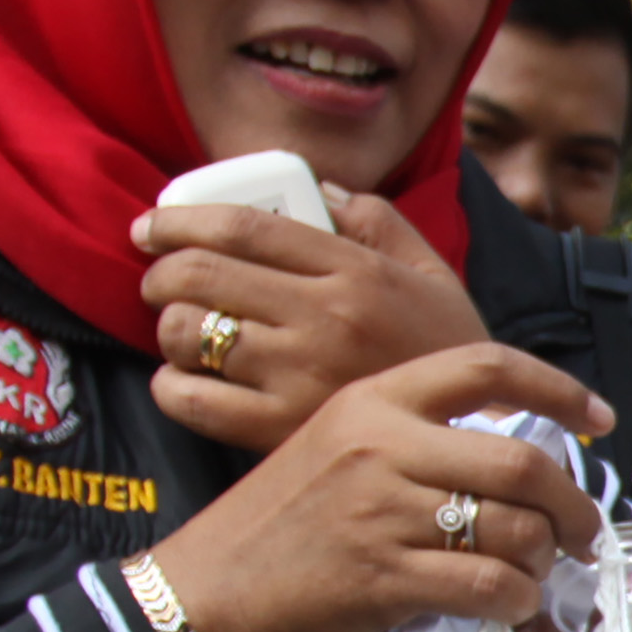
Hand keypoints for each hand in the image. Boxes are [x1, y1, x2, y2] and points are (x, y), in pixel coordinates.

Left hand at [140, 189, 498, 454]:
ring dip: (171, 329)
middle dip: (161, 274)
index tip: (151, 227)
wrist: (479, 443)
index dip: (180, 220)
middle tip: (161, 283)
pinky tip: (187, 382)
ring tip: (188, 335)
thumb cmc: (449, 357)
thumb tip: (321, 188)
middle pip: (200, 274)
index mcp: (355, 272)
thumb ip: (380, 223)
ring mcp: (299, 375)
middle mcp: (323, 317)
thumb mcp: (434, 278)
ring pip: (188, 333)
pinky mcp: (279, 429)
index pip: (244, 227)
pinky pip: (190, 397)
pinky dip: (172, 386)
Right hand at [146, 344, 610, 631]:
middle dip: (573, 506)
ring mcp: (383, 511)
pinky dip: (517, 600)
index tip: (600, 420)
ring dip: (542, 560)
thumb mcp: (342, 441)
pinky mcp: (386, 575)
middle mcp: (382, 445)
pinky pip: (488, 584)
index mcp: (376, 399)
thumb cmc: (291, 516)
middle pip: (520, 463)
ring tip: (533, 573)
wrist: (218, 582)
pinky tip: (509, 605)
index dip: (558, 390)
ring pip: (513, 528)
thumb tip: (521, 459)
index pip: (487, 367)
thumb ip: (420, 434)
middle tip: (583, 533)